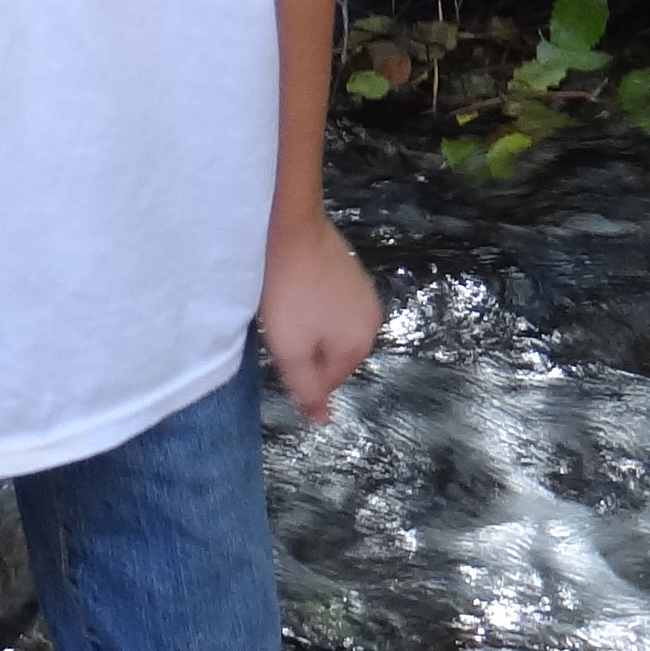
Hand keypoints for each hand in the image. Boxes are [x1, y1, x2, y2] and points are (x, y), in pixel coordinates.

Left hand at [257, 210, 381, 424]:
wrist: (288, 227)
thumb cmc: (288, 294)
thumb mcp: (291, 352)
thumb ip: (307, 390)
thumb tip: (322, 422)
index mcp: (361, 343)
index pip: (328, 381)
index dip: (299, 372)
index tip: (278, 350)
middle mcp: (371, 319)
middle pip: (330, 353)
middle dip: (304, 348)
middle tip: (280, 326)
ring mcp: (362, 291)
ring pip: (328, 327)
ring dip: (306, 324)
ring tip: (284, 306)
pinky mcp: (348, 269)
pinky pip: (328, 301)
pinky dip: (309, 301)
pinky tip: (292, 288)